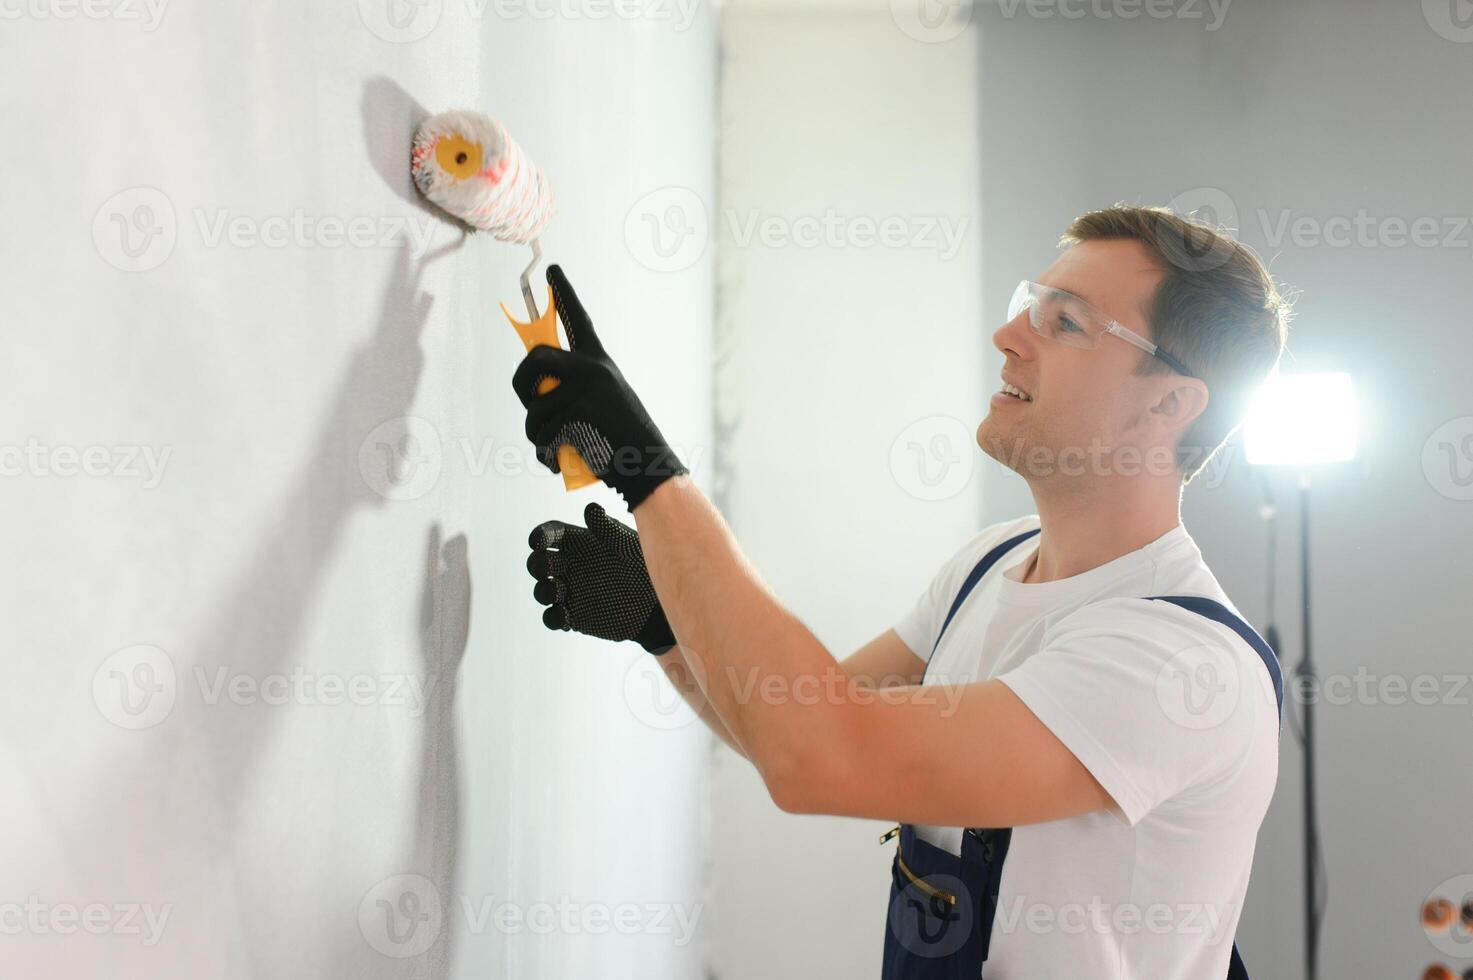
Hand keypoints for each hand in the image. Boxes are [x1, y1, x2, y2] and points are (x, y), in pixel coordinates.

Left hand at [511, 265, 686, 510]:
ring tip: (552, 446)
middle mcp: (593, 368)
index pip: (578, 319)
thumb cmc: (620, 438)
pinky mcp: (579, 414)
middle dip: (521, 384)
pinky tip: (558, 461)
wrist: (646, 464)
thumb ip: (575, 389)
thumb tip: (535, 396)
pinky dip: (544, 454)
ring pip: (535, 410)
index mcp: (599, 361)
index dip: (563, 293)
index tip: (552, 270)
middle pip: (536, 359)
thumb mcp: (604, 402)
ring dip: (535, 435)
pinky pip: (542, 434)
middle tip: (529, 402)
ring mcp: (586, 390)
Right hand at [526, 501, 675, 653]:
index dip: (539, 536)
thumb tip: (591, 508)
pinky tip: (566, 615)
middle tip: (551, 566)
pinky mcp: (574, 617)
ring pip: (542, 591)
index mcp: (577, 543)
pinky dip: (553, 617)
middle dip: (538, 564)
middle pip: (538, 563)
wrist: (654, 601)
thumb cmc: (640, 564)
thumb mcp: (626, 543)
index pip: (550, 535)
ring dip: (544, 590)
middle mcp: (569, 566)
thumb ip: (607, 528)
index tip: (538, 541)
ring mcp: (569, 592)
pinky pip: (553, 618)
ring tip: (560, 590)